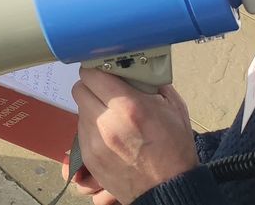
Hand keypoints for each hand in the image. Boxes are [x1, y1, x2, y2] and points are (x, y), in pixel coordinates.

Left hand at [71, 71, 198, 204]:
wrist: (169, 189)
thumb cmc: (174, 148)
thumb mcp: (173, 107)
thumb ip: (151, 82)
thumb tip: (135, 66)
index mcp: (128, 105)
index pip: (91, 74)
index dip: (97, 70)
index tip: (104, 72)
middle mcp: (107, 122)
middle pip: (80, 89)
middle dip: (92, 87)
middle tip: (105, 91)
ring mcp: (94, 142)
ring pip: (80, 110)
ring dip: (91, 107)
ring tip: (110, 114)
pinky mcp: (89, 157)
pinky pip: (81, 131)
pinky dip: (92, 127)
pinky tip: (109, 133)